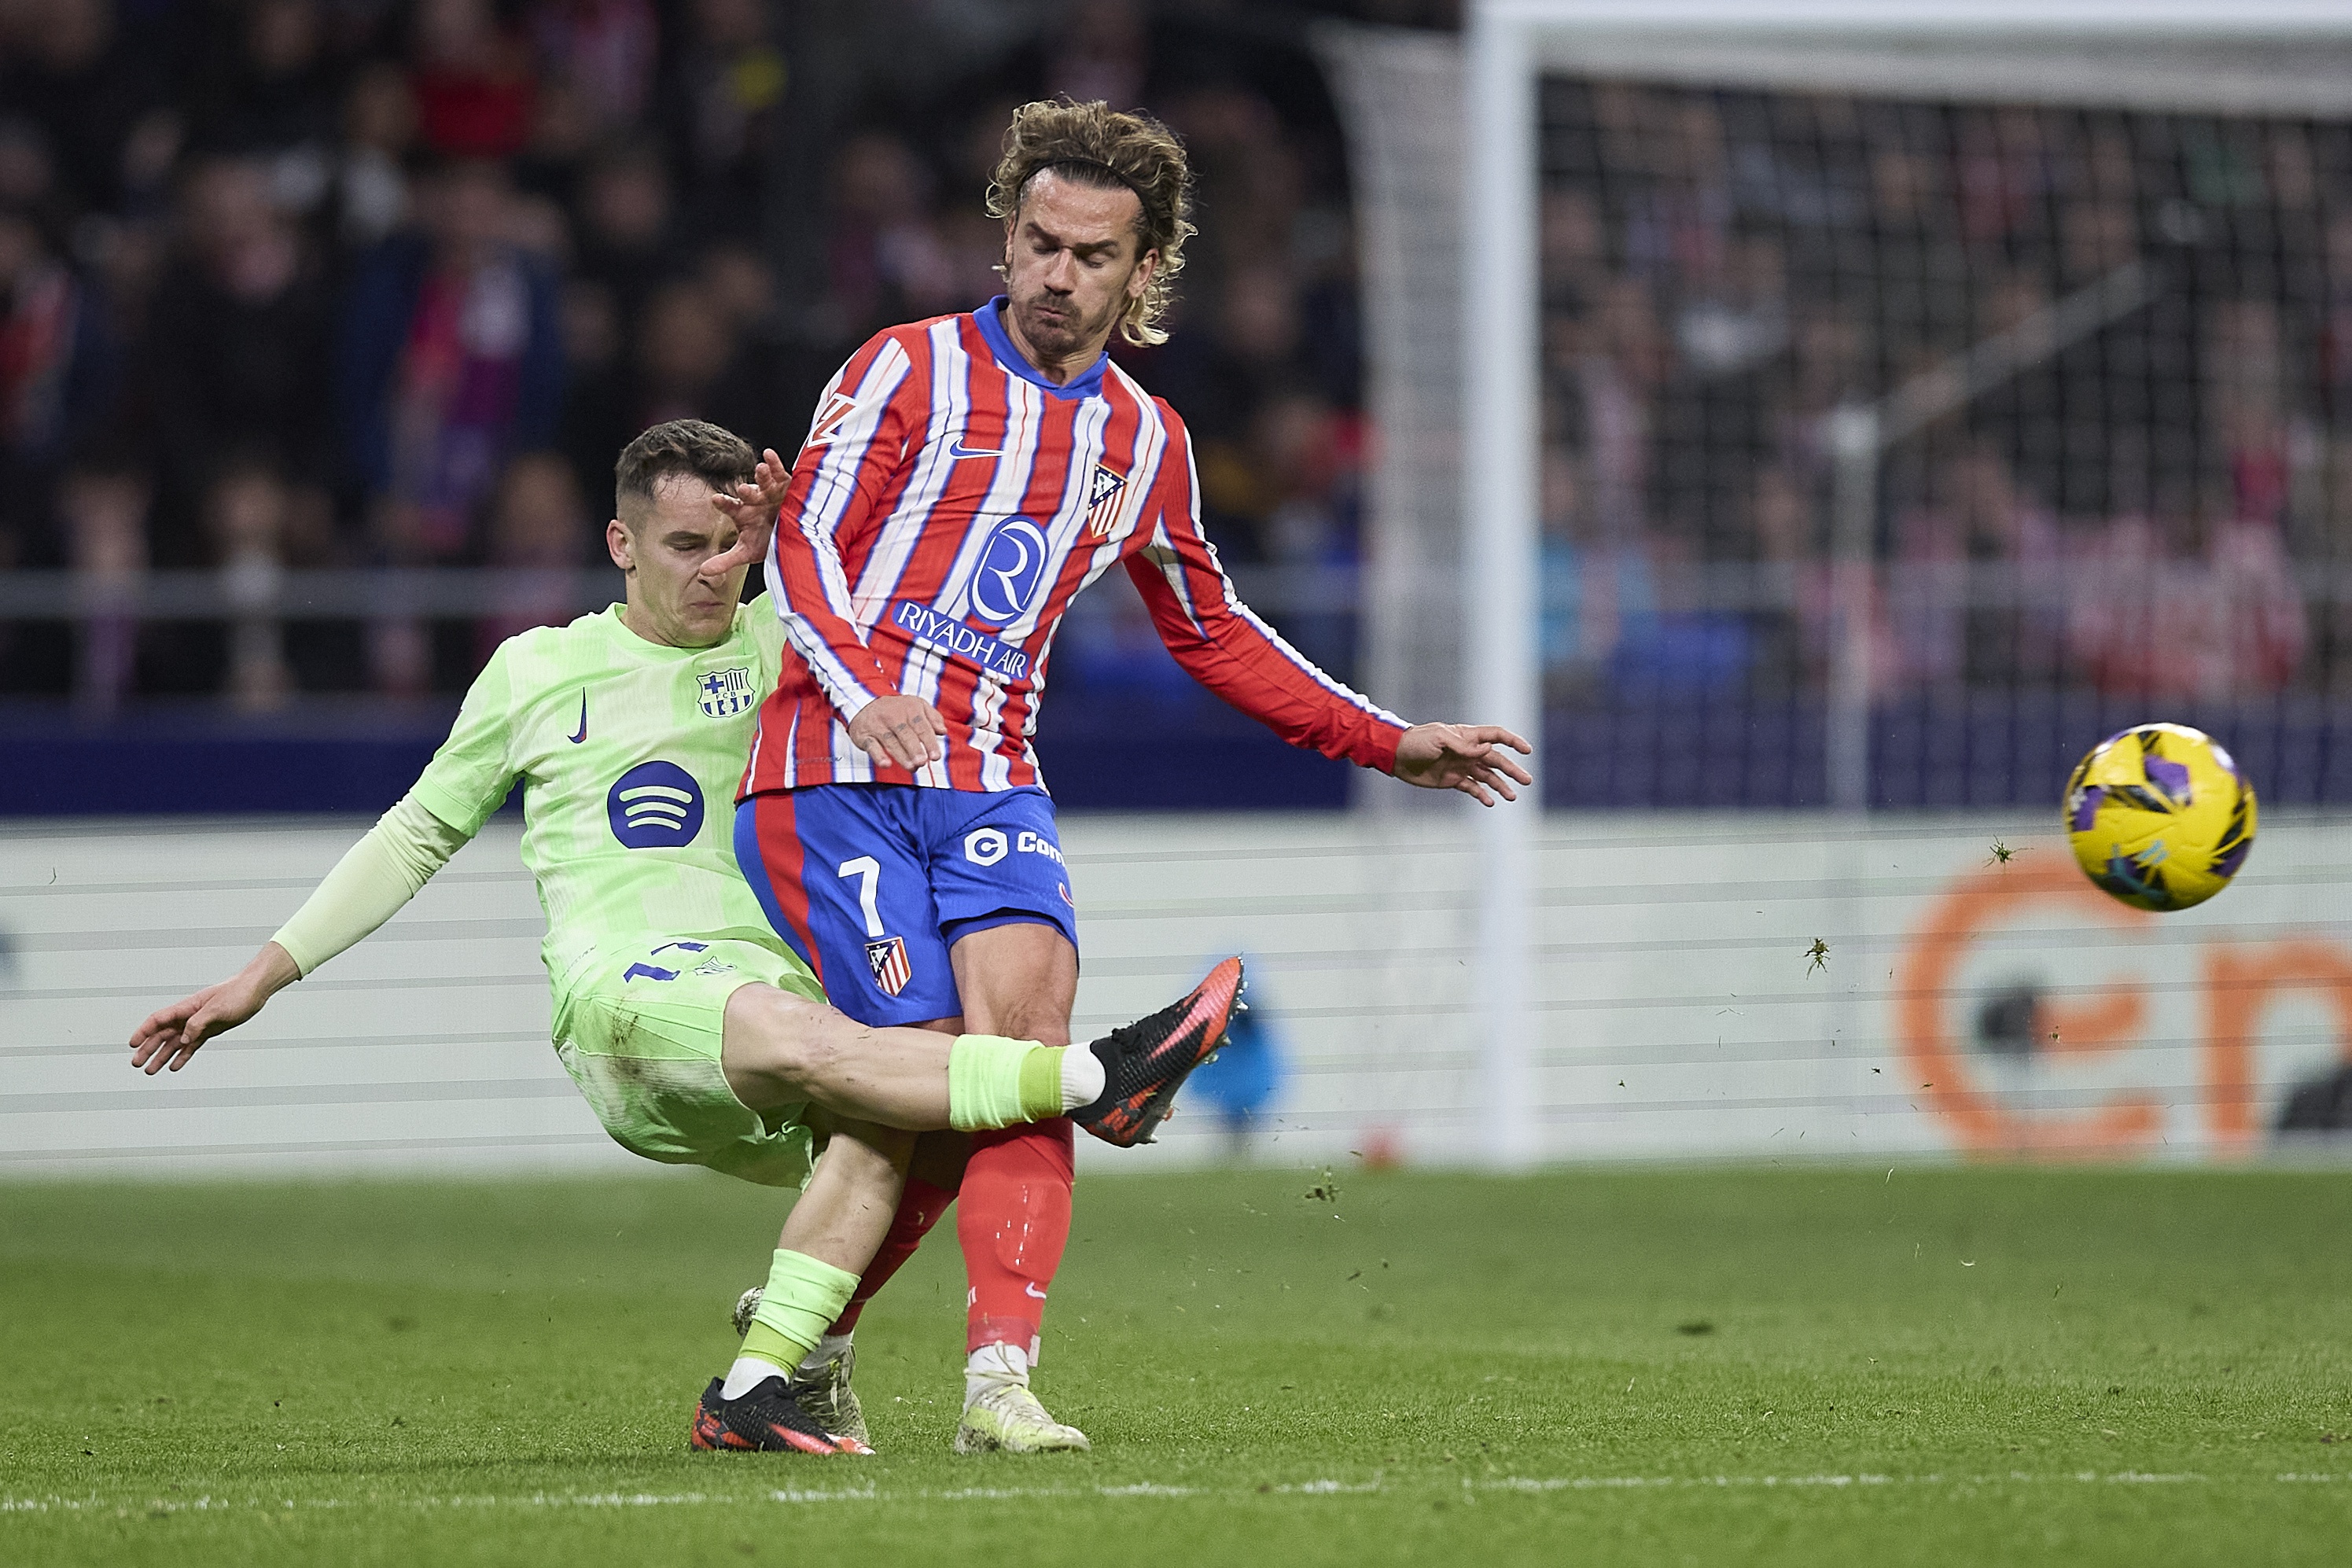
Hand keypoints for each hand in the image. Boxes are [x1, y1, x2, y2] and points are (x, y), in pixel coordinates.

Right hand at [128, 943, 299, 1074]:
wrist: (254, 992)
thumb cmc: (236, 993)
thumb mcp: (217, 1008)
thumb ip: (198, 1023)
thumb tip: (184, 1039)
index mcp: (186, 1007)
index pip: (158, 1020)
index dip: (143, 1031)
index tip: (132, 1044)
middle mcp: (188, 1017)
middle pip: (162, 1034)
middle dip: (147, 1049)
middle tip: (136, 1063)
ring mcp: (197, 1025)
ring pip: (174, 1043)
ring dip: (161, 1056)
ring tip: (150, 1070)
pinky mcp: (208, 1032)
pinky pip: (190, 1047)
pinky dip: (182, 1056)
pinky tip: (174, 1066)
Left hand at [700, 447, 790, 583]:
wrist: (793, 540)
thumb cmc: (767, 542)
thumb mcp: (747, 552)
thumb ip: (725, 560)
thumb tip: (702, 572)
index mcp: (742, 513)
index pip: (729, 506)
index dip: (723, 503)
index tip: (716, 499)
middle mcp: (754, 500)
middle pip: (748, 493)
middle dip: (746, 491)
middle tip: (743, 489)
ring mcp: (768, 492)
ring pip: (763, 481)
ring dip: (761, 475)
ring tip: (759, 469)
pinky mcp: (785, 486)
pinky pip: (779, 472)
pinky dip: (774, 463)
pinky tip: (769, 454)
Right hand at [847, 693, 947, 770]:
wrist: (864, 703)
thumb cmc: (897, 709)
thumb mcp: (917, 706)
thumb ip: (933, 718)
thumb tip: (943, 731)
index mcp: (909, 708)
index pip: (921, 726)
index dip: (929, 742)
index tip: (936, 756)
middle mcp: (893, 715)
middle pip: (905, 733)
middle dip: (915, 749)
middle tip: (922, 762)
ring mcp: (877, 725)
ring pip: (890, 741)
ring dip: (901, 755)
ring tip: (912, 767)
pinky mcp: (864, 735)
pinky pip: (871, 745)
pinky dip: (878, 755)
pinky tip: (886, 764)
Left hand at [1391, 722, 1534, 805]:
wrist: (1396, 756)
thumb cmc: (1417, 742)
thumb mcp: (1440, 739)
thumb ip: (1464, 746)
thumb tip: (1487, 749)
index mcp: (1467, 736)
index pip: (1496, 736)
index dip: (1512, 741)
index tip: (1526, 750)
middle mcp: (1467, 751)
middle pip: (1496, 760)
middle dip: (1512, 770)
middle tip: (1527, 780)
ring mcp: (1461, 766)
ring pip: (1487, 776)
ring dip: (1501, 785)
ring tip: (1513, 796)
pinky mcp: (1452, 780)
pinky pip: (1472, 788)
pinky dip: (1482, 795)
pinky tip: (1491, 802)